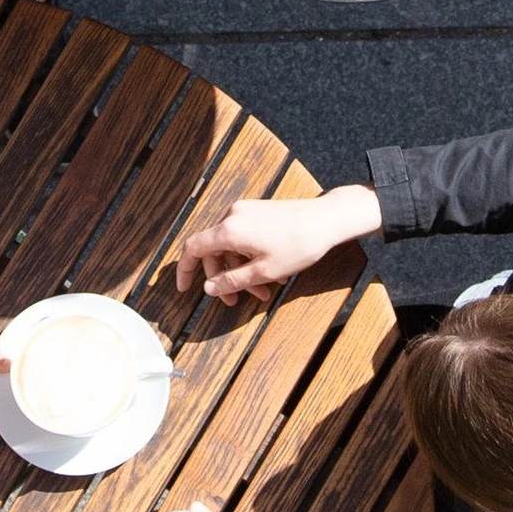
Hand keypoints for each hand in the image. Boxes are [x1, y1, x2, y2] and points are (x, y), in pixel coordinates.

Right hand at [174, 186, 381, 305]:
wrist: (327, 219)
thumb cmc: (299, 245)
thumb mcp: (263, 271)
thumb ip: (231, 281)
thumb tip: (208, 288)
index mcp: (228, 231)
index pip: (193, 248)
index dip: (185, 270)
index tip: (184, 288)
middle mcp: (232, 216)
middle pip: (214, 251)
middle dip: (225, 278)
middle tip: (237, 300)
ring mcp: (246, 211)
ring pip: (231, 246)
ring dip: (242, 270)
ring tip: (266, 289)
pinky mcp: (258, 211)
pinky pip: (244, 237)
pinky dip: (251, 256)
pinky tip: (273, 271)